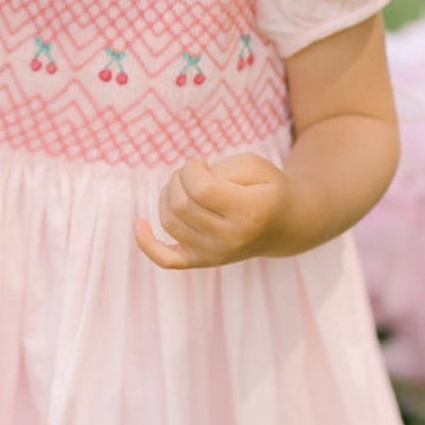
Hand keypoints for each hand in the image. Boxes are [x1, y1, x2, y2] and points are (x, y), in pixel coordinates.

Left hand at [133, 153, 290, 269]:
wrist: (286, 225)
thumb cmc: (267, 188)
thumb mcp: (253, 165)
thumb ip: (220, 170)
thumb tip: (186, 182)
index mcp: (248, 213)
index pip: (200, 189)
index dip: (192, 168)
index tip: (201, 163)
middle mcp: (230, 240)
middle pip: (180, 205)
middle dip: (179, 179)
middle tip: (194, 173)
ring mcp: (215, 255)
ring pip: (169, 222)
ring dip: (168, 196)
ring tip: (186, 187)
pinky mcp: (203, 262)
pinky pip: (166, 260)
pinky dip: (147, 244)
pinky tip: (138, 224)